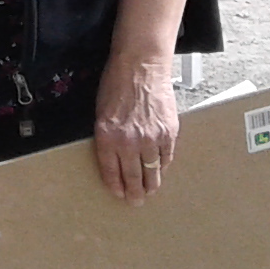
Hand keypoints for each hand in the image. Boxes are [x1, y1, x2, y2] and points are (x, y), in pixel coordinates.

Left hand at [92, 50, 179, 199]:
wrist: (140, 66)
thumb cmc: (116, 84)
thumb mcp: (101, 112)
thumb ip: (107, 137)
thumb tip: (114, 158)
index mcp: (107, 136)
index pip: (111, 171)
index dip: (115, 186)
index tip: (119, 194)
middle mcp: (129, 141)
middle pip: (133, 177)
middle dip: (134, 193)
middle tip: (136, 201)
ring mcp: (151, 138)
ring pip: (152, 171)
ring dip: (151, 184)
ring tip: (150, 191)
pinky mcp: (168, 133)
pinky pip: (166, 158)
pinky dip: (163, 166)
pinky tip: (160, 170)